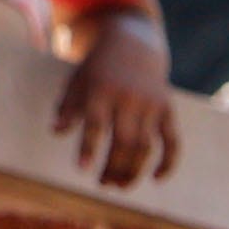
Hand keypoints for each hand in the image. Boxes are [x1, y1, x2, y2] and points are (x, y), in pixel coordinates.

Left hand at [54, 20, 178, 187]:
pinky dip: (168, 162)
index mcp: (102, 89)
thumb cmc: (99, 67)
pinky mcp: (167, 110)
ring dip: (134, 171)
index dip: (89, 147)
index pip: (96, 123)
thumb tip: (56, 131)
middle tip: (103, 184)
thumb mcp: (78, 80)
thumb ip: (68, 105)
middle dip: (113, 167)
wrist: (134, 42)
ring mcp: (151, 104)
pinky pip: (172, 141)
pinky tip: (156, 179)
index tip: (83, 169)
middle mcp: (129, 98)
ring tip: (120, 185)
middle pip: (124, 142)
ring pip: (145, 147)